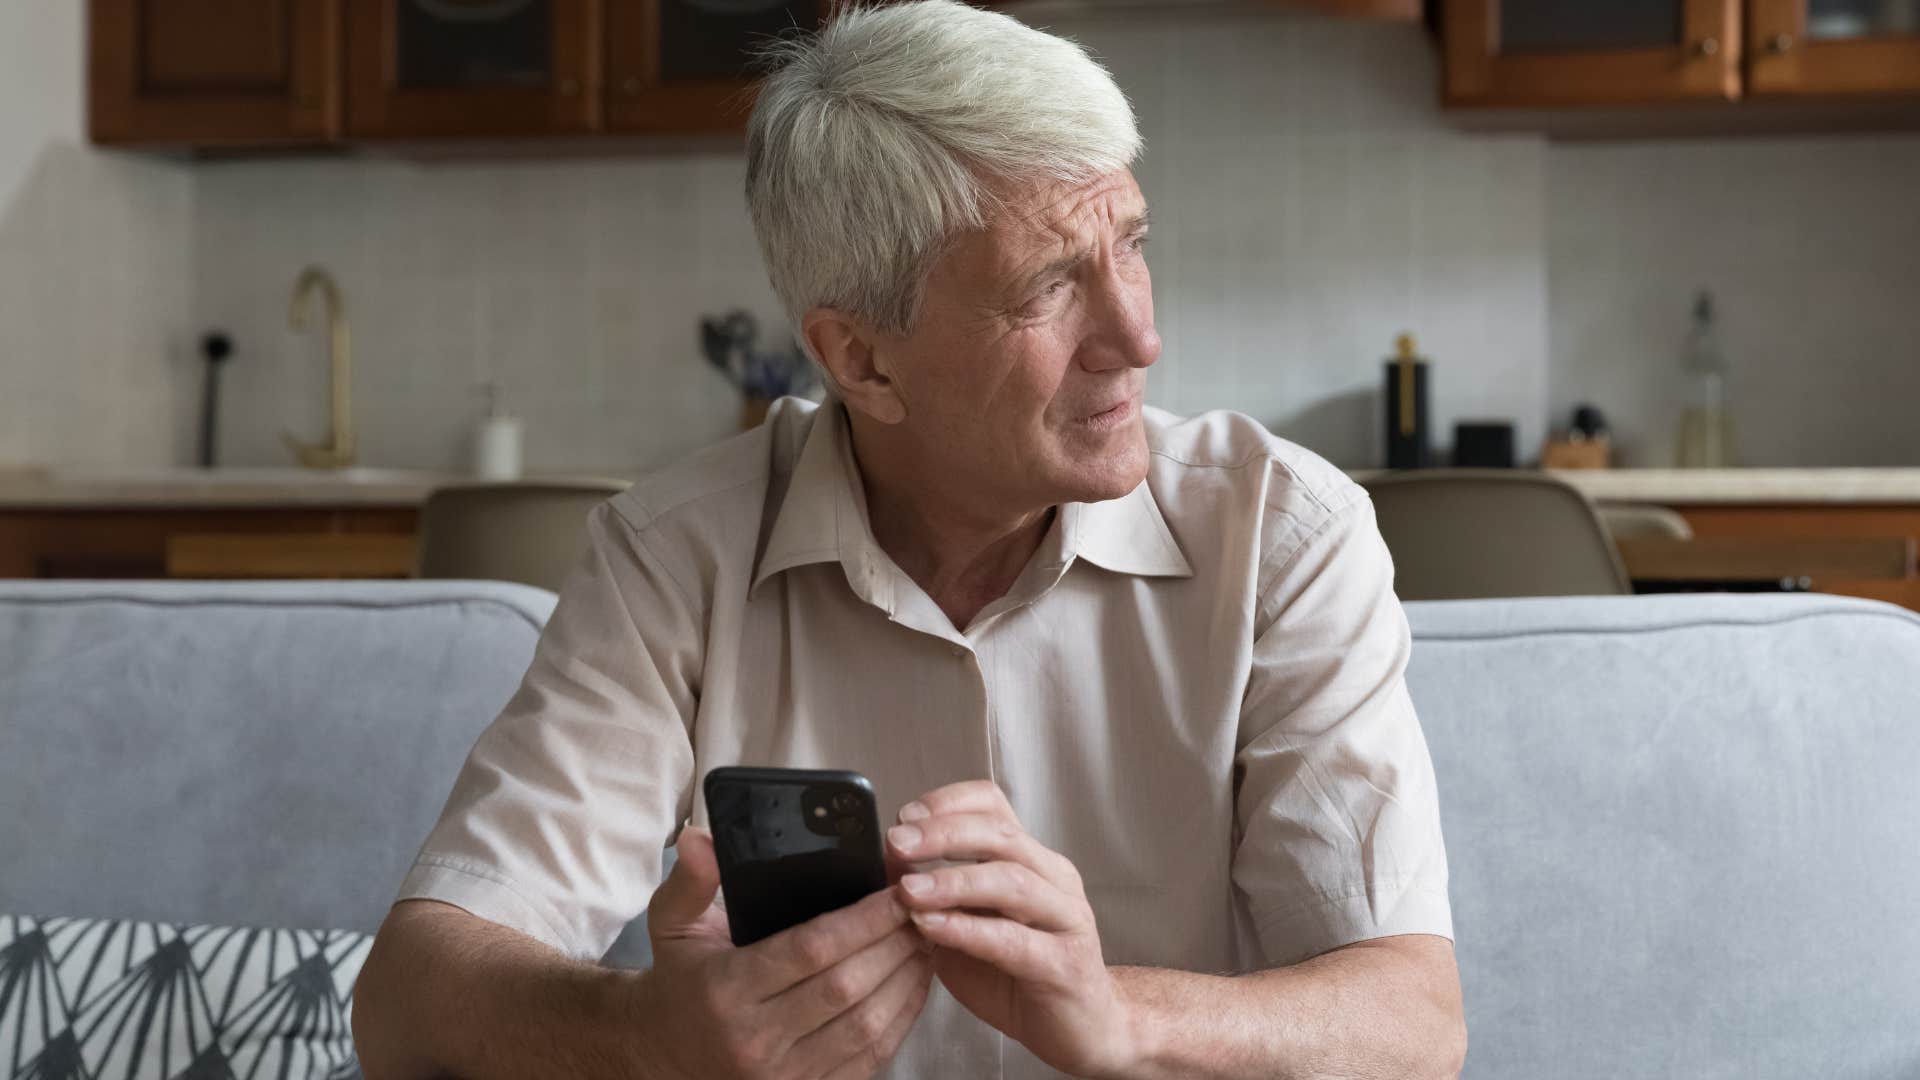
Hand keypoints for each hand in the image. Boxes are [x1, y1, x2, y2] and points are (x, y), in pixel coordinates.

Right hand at [631, 826, 935, 1079]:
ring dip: (906, 979)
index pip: (810, 949)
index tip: (898, 892)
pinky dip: (901, 1018)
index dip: (863, 920)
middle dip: (894, 944)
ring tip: (926, 938)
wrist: (664, 1056)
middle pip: (846, 986)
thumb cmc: (680, 981)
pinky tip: (914, 982)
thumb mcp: (671, 925)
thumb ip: (690, 881)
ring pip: (865, 1025)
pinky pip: (869, 1058)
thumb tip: (700, 839)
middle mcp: (754, 1039)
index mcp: (725, 990)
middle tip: (925, 908)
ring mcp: (783, 1075)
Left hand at [887, 781, 1134, 1076]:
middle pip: (999, 834)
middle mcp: (1053, 878)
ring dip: (953, 881)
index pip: (993, 805)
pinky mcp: (1065, 964)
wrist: (1082, 1029)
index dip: (948, 803)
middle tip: (898, 843)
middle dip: (943, 834)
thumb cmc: (1018, 975)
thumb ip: (934, 896)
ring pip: (1011, 881)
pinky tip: (933, 927)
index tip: (905, 816)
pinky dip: (969, 930)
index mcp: (1029, 859)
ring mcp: (1065, 918)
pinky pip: (1014, 940)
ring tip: (909, 889)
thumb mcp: (965, 926)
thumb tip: (888, 863)